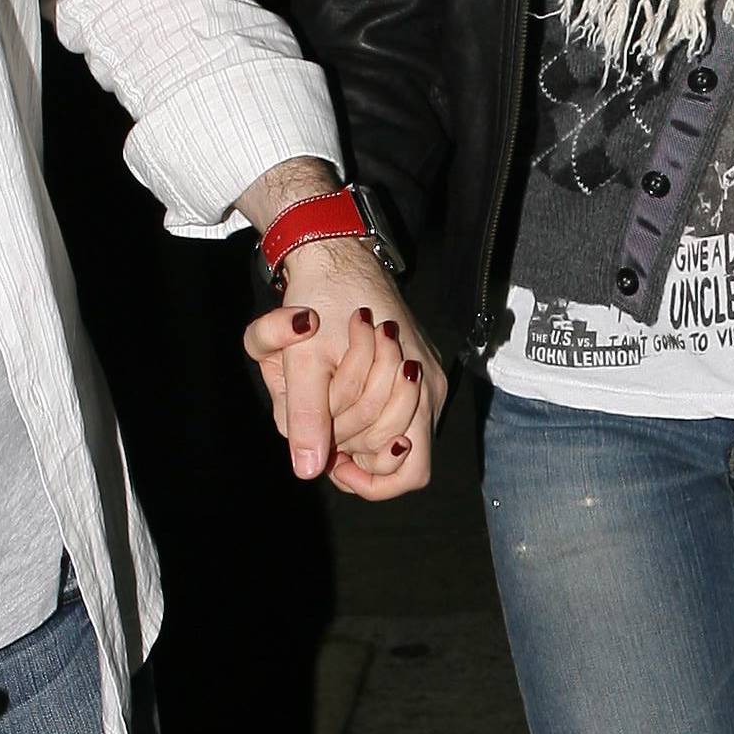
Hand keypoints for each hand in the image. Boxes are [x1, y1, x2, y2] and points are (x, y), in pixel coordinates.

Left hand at [243, 240, 447, 498]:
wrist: (337, 253)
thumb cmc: (322, 300)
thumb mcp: (304, 361)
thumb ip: (307, 418)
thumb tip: (308, 470)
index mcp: (414, 390)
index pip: (409, 473)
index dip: (372, 480)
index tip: (335, 461)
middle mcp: (430, 390)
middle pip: (398, 456)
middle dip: (357, 445)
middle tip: (323, 416)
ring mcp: (426, 378)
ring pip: (396, 433)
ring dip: (359, 423)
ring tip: (330, 394)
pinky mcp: (418, 366)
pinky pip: (397, 410)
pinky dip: (365, 406)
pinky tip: (340, 385)